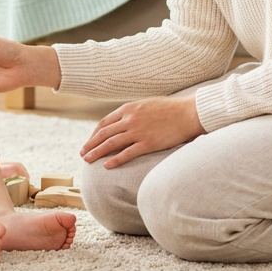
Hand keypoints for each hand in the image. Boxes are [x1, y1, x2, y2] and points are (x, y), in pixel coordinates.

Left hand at [80, 96, 205, 168]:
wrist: (188, 113)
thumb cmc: (170, 109)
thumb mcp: (147, 104)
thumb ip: (133, 112)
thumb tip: (124, 120)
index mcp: (129, 108)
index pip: (105, 122)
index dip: (95, 133)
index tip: (90, 141)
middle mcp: (130, 119)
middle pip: (104, 134)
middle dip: (91, 144)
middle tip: (82, 153)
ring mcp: (138, 131)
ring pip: (111, 144)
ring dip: (97, 152)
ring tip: (88, 160)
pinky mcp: (148, 143)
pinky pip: (127, 153)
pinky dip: (115, 160)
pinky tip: (106, 166)